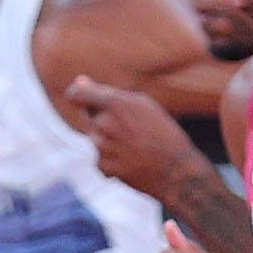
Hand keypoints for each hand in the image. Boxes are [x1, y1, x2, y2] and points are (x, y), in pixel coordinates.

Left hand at [65, 76, 201, 198]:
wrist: (177, 171)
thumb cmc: (162, 133)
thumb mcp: (140, 105)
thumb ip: (106, 93)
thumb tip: (78, 81)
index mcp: (115, 103)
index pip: (76, 95)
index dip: (77, 95)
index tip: (81, 98)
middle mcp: (105, 124)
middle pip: (89, 117)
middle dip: (102, 120)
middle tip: (129, 130)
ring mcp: (103, 147)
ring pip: (95, 138)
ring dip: (108, 141)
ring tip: (134, 146)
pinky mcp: (104, 167)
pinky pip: (99, 159)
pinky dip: (112, 160)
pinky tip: (131, 161)